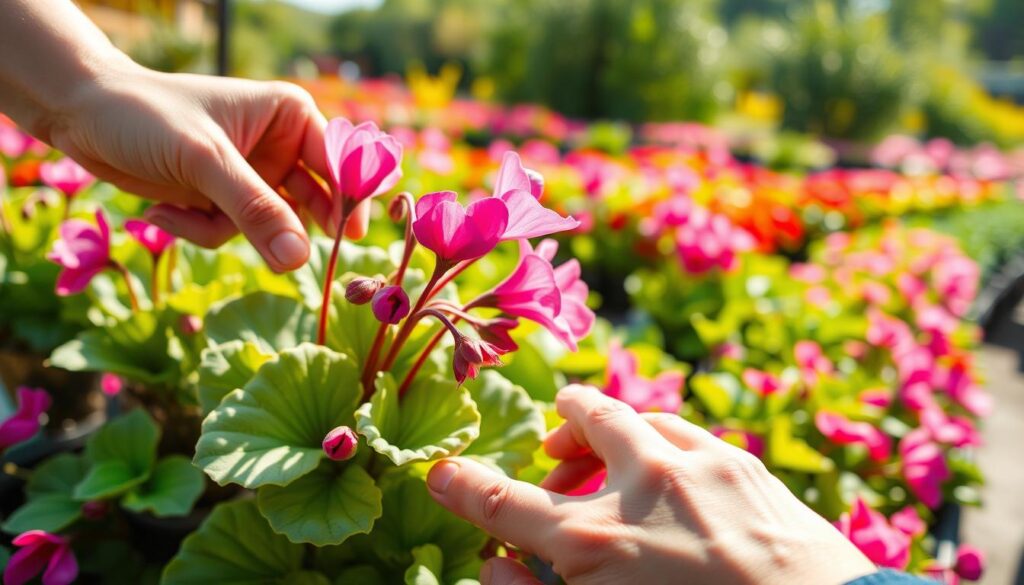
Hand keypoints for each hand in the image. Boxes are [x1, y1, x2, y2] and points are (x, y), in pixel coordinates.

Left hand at [48, 63, 367, 270]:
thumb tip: (299, 260)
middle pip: (314, 201)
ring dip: (226, 230)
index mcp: (290, 116)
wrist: (82, 117)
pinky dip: (198, 231)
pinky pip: (234, 234)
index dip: (349, 197)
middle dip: (289, 227)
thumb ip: (255, 209)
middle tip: (292, 256)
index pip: (337, 162)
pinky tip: (160, 212)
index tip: (349, 235)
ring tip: (183, 213)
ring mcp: (252, 177)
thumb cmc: (147, 117)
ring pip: (270, 226)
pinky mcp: (223, 201)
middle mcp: (279, 147)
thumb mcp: (204, 161)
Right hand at [427, 385, 875, 584]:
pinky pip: (689, 433)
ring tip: (612, 469)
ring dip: (613, 435)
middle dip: (560, 427)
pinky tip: (674, 482)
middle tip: (554, 457)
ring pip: (640, 417)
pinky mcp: (749, 466)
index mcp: (596, 542)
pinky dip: (664, 446)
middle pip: (584, 417)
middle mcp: (645, 485)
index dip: (463, 486)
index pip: (505, 503)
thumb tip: (499, 562)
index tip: (441, 473)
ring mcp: (703, 466)